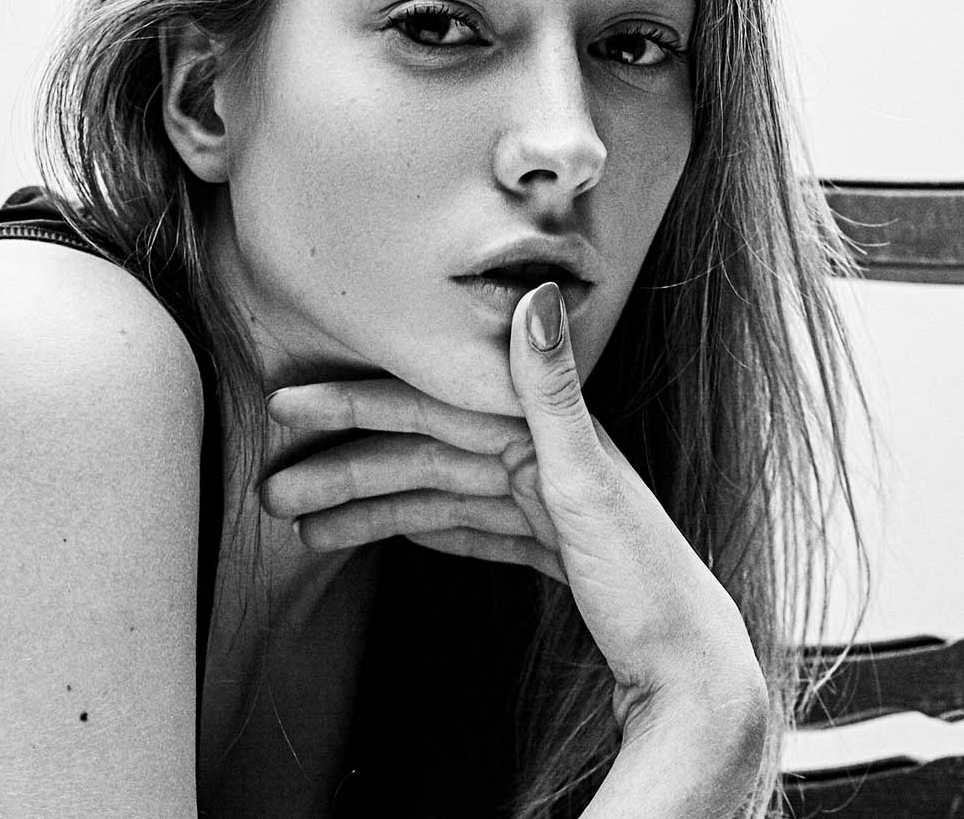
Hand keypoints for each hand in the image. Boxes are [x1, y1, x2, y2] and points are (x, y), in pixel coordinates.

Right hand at [262, 282, 765, 725]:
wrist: (691, 668)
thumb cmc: (646, 580)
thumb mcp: (590, 482)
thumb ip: (552, 392)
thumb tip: (536, 296)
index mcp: (543, 433)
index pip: (430, 408)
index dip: (357, 406)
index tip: (289, 409)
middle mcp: (542, 457)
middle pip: (424, 454)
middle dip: (346, 469)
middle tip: (272, 490)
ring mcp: (546, 503)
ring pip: (441, 495)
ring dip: (374, 507)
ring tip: (307, 529)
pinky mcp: (553, 545)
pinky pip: (476, 528)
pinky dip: (433, 526)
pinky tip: (398, 529)